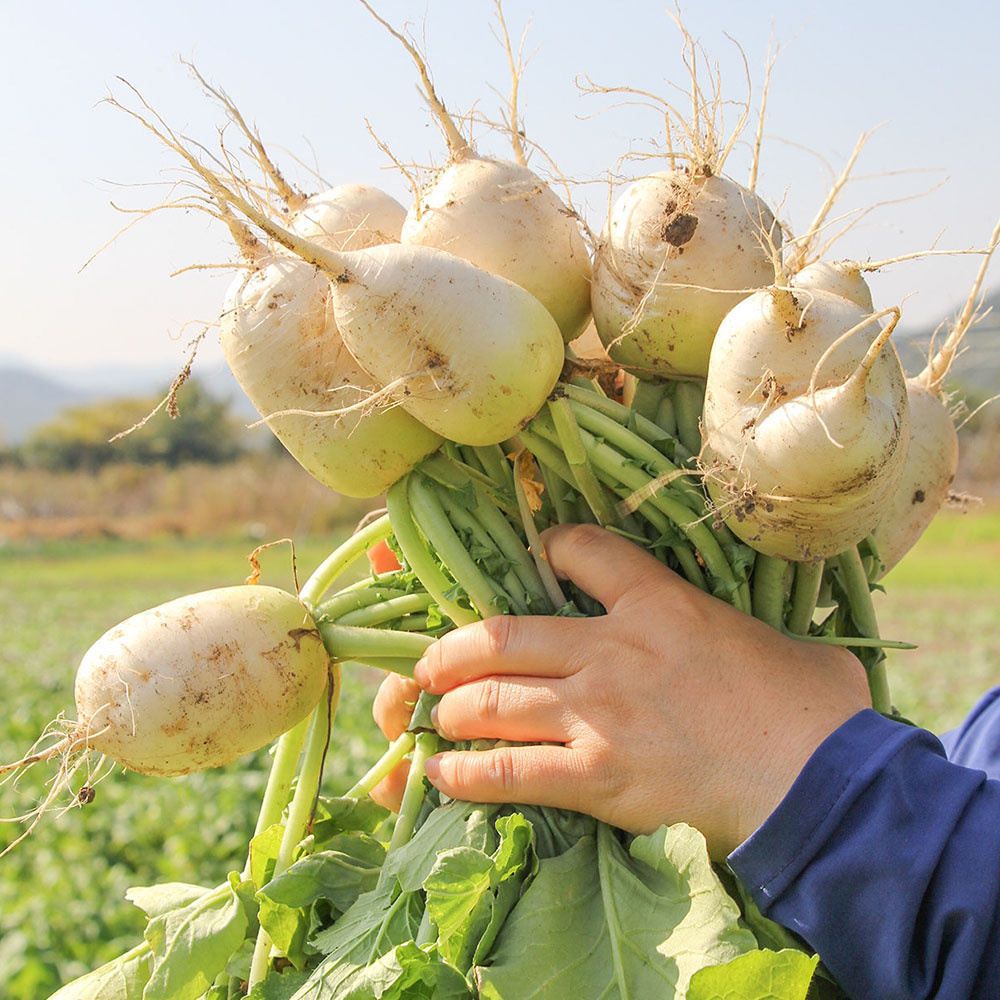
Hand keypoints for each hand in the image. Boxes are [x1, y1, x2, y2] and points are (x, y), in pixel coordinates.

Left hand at [372, 524, 870, 856]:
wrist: (819, 782)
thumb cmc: (812, 708)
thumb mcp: (778, 641)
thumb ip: (745, 631)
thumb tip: (776, 649)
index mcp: (658, 605)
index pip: (585, 552)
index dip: (553, 547)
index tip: (541, 555)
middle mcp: (612, 651)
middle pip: (502, 637)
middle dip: (452, 652)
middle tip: (432, 666)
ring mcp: (597, 714)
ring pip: (493, 701)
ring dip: (453, 710)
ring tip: (437, 718)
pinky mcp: (596, 777)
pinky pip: (511, 771)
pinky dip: (468, 775)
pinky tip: (442, 776)